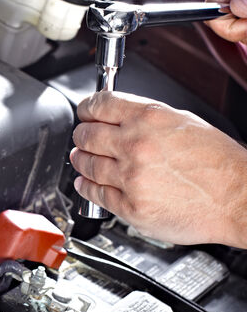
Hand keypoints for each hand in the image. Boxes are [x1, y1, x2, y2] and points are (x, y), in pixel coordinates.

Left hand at [70, 91, 246, 246]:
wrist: (238, 198)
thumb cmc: (218, 162)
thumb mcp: (182, 121)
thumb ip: (144, 119)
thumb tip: (117, 118)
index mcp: (148, 118)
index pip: (99, 105)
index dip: (85, 109)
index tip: (83, 112)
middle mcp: (135, 146)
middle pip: (86, 135)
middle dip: (81, 136)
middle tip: (81, 138)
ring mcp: (130, 178)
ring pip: (86, 164)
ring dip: (80, 160)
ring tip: (81, 159)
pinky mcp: (130, 206)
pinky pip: (95, 193)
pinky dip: (85, 187)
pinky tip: (85, 183)